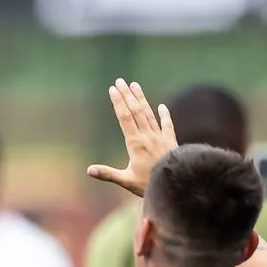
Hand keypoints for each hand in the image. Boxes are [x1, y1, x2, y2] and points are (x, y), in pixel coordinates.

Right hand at [86, 79, 177, 196]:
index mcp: (135, 143)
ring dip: (141, 99)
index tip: (113, 89)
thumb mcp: (125, 181)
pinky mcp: (170, 142)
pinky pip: (167, 126)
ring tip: (135, 86)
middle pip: (136, 111)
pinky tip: (162, 107)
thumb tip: (89, 170)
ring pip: (149, 114)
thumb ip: (107, 174)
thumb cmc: (148, 184)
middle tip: (120, 81)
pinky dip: (165, 116)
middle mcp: (148, 136)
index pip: (125, 118)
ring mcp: (160, 137)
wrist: (176, 184)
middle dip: (127, 95)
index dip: (118, 103)